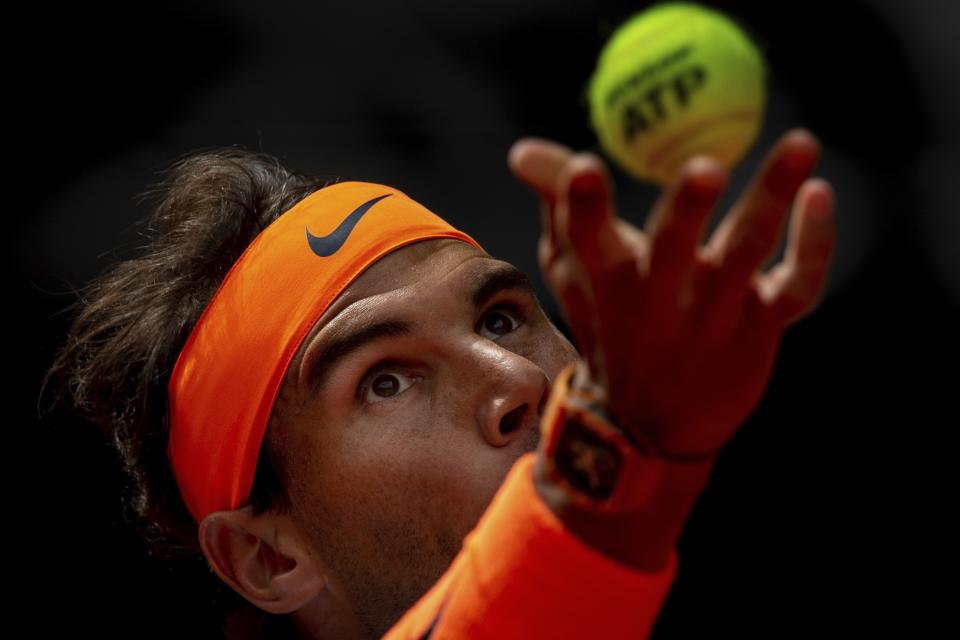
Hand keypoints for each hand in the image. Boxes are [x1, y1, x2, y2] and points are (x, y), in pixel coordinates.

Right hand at [508, 130, 835, 456]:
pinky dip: (815, 243)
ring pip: (746, 250)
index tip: (584, 167)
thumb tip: (522, 152)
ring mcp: (717, 313)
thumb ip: (558, 205)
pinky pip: (798, 284)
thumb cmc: (609, 327)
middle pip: (673, 247)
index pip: (590, 240)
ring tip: (801, 142)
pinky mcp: (763, 324)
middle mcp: (662, 300)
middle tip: (705, 168)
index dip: (586, 206)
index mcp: (611, 284)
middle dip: (685, 211)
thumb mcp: (573, 272)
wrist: (653, 424)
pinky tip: (819, 193)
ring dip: (771, 196)